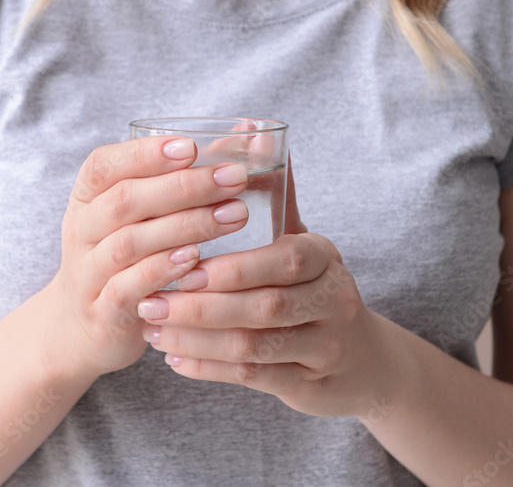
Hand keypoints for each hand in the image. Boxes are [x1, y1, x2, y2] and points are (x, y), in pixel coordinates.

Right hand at [48, 135, 252, 378]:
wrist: (83, 329)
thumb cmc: (126, 259)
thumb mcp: (140, 217)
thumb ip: (179, 180)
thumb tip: (247, 135)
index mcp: (87, 198)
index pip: (104, 165)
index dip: (145, 154)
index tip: (192, 147)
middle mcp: (81, 231)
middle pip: (124, 200)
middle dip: (182, 187)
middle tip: (234, 179)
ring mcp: (87, 273)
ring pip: (129, 243)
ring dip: (185, 226)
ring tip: (233, 216)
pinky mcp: (102, 311)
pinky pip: (127, 288)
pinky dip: (162, 271)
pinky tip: (196, 259)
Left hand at [136, 158, 387, 418]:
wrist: (360, 357)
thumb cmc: (310, 284)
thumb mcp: (298, 236)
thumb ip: (272, 189)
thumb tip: (248, 127)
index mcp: (324, 257)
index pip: (285, 258)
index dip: (234, 265)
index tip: (182, 262)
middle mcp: (334, 301)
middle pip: (266, 306)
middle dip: (203, 305)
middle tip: (151, 301)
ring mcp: (325, 347)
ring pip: (256, 346)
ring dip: (197, 338)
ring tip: (152, 328)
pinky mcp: (309, 384)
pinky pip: (253, 377)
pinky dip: (209, 368)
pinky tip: (174, 358)